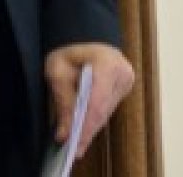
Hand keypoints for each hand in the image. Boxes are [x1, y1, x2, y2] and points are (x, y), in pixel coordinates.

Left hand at [44, 42, 134, 158]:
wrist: (82, 32)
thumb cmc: (68, 48)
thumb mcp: (57, 70)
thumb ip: (63, 100)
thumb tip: (64, 133)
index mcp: (107, 63)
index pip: (97, 100)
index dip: (85, 124)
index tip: (73, 142)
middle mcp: (122, 74)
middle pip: (102, 110)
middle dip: (85, 131)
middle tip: (73, 151)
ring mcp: (125, 81)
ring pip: (105, 112)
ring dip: (89, 129)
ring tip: (76, 148)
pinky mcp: (122, 88)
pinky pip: (107, 108)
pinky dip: (93, 120)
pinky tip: (82, 135)